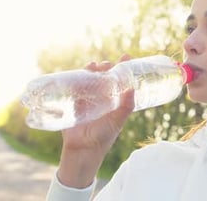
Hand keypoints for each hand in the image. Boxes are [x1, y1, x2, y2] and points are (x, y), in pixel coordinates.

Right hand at [57, 54, 134, 187]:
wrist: (83, 150)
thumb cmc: (104, 137)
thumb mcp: (117, 121)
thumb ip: (126, 107)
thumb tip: (132, 89)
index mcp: (114, 100)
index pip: (120, 80)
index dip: (122, 67)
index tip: (126, 56)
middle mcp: (102, 97)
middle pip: (104, 76)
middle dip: (106, 67)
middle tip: (108, 64)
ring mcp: (87, 98)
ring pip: (90, 78)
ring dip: (92, 69)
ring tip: (95, 66)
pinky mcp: (74, 102)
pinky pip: (74, 86)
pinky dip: (77, 77)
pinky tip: (81, 72)